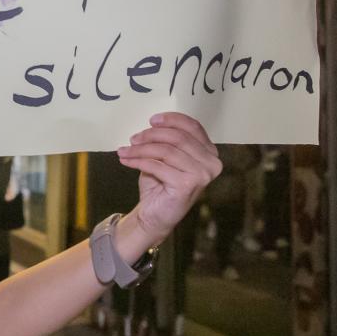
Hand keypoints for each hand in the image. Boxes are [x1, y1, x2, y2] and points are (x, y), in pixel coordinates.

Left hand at [116, 112, 220, 242]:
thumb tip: (153, 123)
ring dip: (141, 149)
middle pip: (178, 137)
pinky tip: (126, 160)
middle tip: (133, 138)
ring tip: (125, 150)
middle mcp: (211, 163)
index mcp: (209, 153)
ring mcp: (201, 175)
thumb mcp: (164, 157)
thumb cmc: (160, 185)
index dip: (172, 120)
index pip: (193, 127)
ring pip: (165, 150)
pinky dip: (138, 161)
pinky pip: (157, 165)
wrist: (154, 215)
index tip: (152, 120)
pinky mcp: (187, 185)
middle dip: (151, 135)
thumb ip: (166, 140)